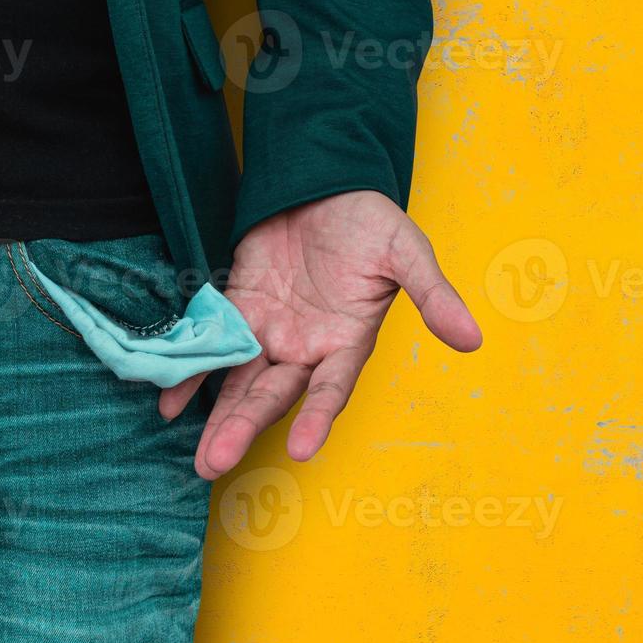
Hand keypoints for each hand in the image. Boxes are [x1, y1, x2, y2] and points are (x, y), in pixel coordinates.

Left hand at [159, 190, 483, 479]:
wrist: (325, 180)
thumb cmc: (370, 220)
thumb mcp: (407, 252)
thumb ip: (433, 296)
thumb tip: (473, 339)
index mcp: (348, 340)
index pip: (332, 388)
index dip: (317, 417)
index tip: (302, 450)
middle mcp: (306, 348)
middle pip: (273, 396)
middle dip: (244, 428)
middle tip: (215, 463)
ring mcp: (270, 332)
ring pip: (240, 384)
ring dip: (218, 419)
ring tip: (199, 457)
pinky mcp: (239, 310)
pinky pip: (213, 349)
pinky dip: (192, 375)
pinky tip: (169, 403)